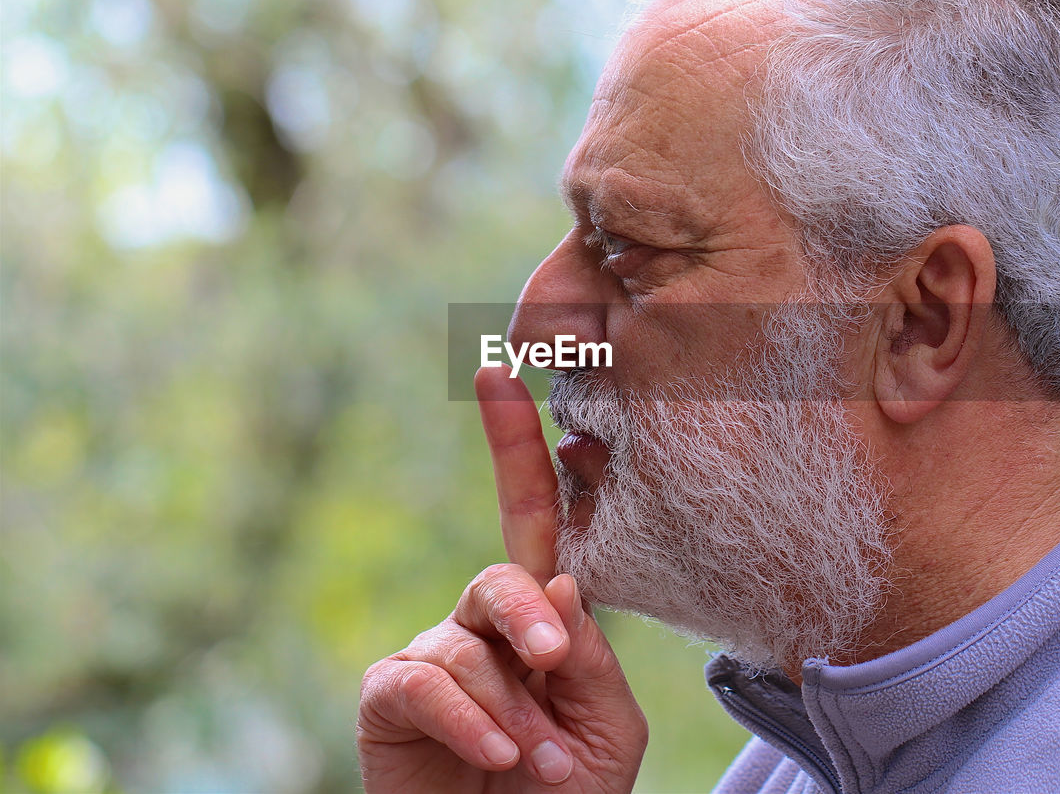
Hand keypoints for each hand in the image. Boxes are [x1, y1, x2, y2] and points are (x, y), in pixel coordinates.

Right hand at [356, 366, 646, 791]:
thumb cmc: (568, 793)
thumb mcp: (607, 726)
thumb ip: (589, 656)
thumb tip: (555, 582)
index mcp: (544, 620)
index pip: (533, 519)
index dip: (517, 446)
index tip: (502, 371)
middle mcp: (486, 625)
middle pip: (500, 575)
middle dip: (525, 617)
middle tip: (554, 668)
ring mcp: (435, 656)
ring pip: (467, 645)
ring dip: (512, 710)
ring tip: (538, 762)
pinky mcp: (390, 696)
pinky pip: (424, 681)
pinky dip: (467, 720)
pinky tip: (496, 756)